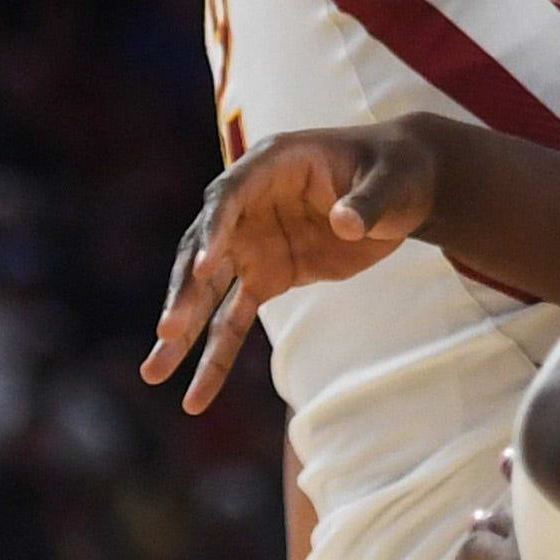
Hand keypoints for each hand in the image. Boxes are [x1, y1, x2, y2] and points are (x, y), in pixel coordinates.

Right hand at [142, 121, 443, 411]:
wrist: (405, 189)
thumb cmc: (397, 171)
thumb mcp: (393, 181)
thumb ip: (368, 203)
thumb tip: (346, 225)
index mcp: (272, 163)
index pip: (229, 196)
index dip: (215, 229)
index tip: (204, 266)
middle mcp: (248, 205)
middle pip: (204, 249)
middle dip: (185, 292)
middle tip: (168, 331)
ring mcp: (252, 244)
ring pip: (207, 292)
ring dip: (183, 332)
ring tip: (153, 374)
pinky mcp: (267, 277)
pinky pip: (233, 319)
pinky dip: (216, 356)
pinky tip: (197, 396)